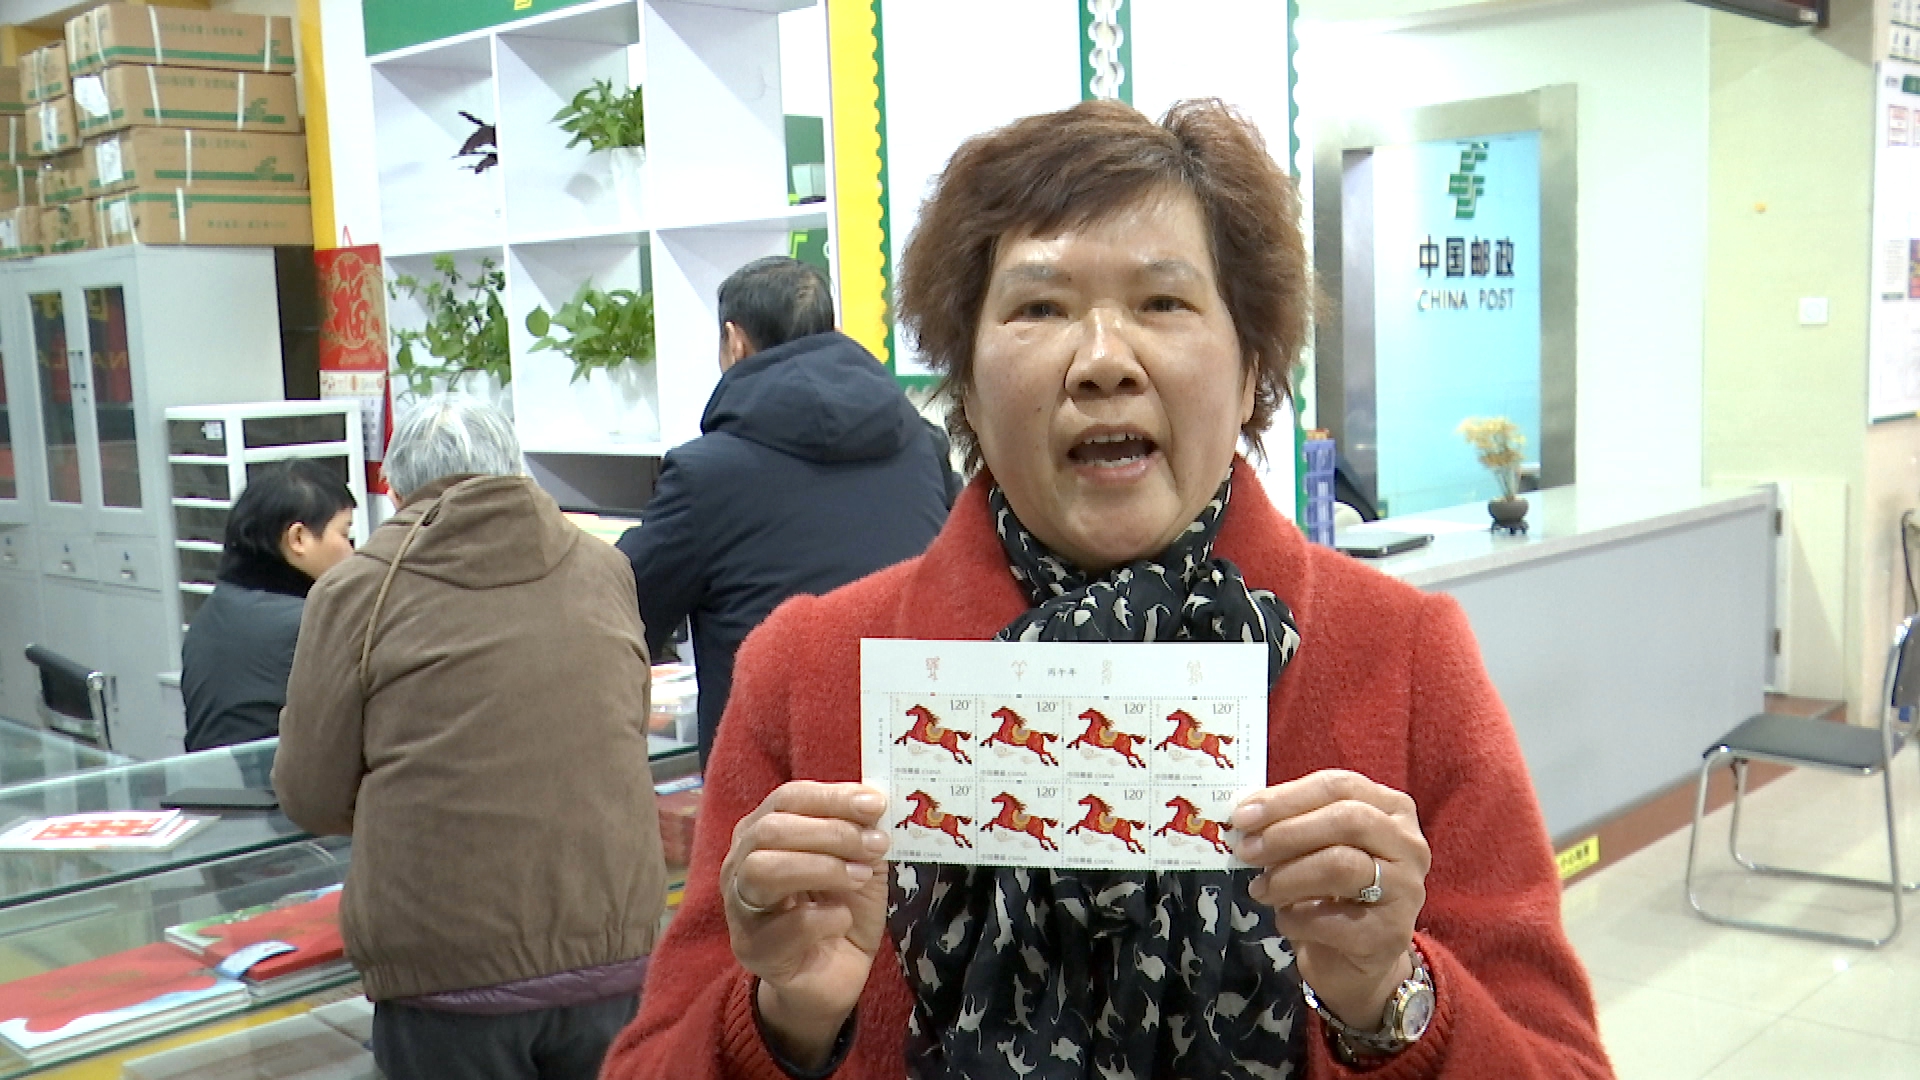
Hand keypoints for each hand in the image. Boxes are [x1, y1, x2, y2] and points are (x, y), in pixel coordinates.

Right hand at [723, 781, 891, 1068]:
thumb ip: (861, 835)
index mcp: (764, 833)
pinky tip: (842, 920)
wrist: (833, 976)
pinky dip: (824, 917)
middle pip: (770, 830)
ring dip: (822, 867)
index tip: (875, 804)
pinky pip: (786, 925)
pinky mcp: (752, 949)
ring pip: (763, 870)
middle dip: (830, 832)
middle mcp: (741, 864)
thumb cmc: (839, 911)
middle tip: (874, 845)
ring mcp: (740, 908)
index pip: (787, 798)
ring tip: (860, 877)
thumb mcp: (858, 864)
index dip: (831, 797)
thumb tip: (874, 806)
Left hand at [1231, 770, 1430, 1031]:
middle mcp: (1409, 844)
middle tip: (1245, 850)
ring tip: (1258, 888)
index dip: (1286, 798)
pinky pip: (1333, 919)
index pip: (1338, 787)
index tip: (1242, 815)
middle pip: (1347, 820)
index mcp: (1391, 808)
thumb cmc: (1333, 889)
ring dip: (1287, 877)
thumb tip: (1244, 812)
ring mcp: (1406, 890)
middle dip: (1286, 833)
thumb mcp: (1316, 845)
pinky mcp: (1391, 934)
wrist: (1356, 957)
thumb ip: (1290, 822)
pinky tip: (1285, 920)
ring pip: (1341, 866)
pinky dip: (1296, 919)